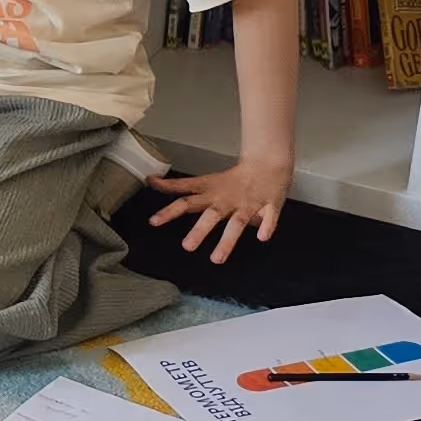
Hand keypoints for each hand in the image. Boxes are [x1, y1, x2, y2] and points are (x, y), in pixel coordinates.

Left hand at [146, 155, 290, 258]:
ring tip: (216, 259)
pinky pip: (269, 217)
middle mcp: (226, 199)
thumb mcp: (206, 181)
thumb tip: (151, 182)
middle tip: (186, 247)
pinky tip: (262, 237)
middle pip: (210, 214)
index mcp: (210, 191)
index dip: (169, 208)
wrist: (267, 162)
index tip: (153, 221)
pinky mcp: (269, 205)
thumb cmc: (235, 178)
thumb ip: (180, 186)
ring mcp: (247, 203)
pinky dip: (266, 226)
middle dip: (199, 230)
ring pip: (237, 223)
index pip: (185, 195)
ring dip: (227, 240)